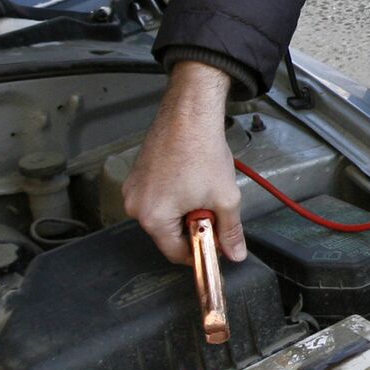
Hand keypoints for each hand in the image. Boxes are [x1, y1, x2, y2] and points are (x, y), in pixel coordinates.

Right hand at [123, 60, 246, 263]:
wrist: (189, 114)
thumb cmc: (202, 152)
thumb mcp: (225, 198)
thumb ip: (230, 231)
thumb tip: (235, 254)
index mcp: (152, 218)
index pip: (175, 253)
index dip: (200, 251)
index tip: (216, 243)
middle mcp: (135, 206)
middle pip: (168, 233)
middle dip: (193, 226)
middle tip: (213, 208)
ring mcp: (133, 188)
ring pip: (163, 214)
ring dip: (185, 209)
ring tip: (203, 188)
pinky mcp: (137, 175)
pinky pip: (157, 196)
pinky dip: (175, 194)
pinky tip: (191, 178)